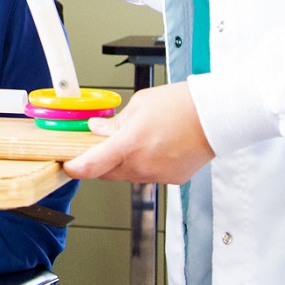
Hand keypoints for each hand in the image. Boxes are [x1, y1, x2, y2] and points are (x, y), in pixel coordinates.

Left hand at [65, 83, 214, 183]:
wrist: (216, 116)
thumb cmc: (182, 105)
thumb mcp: (139, 105)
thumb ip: (114, 123)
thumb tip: (97, 130)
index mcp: (129, 145)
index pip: (90, 166)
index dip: (74, 168)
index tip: (68, 165)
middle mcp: (142, 165)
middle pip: (107, 173)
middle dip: (101, 162)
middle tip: (104, 144)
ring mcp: (158, 175)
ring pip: (129, 175)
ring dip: (125, 162)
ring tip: (140, 139)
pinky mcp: (172, 179)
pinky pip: (149, 175)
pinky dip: (146, 164)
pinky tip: (157, 146)